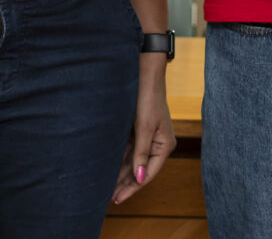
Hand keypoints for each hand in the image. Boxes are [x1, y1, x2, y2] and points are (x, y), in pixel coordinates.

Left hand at [112, 55, 175, 202]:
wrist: (142, 73)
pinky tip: (108, 170)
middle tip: (110, 199)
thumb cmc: (146, 98)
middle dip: (126, 184)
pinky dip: (119, 161)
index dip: (133, 187)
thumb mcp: (143, 127)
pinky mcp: (137, 130)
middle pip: (140, 170)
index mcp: (164, 145)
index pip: (148, 174)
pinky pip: (127, 151)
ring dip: (121, 174)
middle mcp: (157, 144)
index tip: (118, 198)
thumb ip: (140, 154)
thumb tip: (140, 179)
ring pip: (132, 162)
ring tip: (107, 189)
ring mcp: (146, 137)